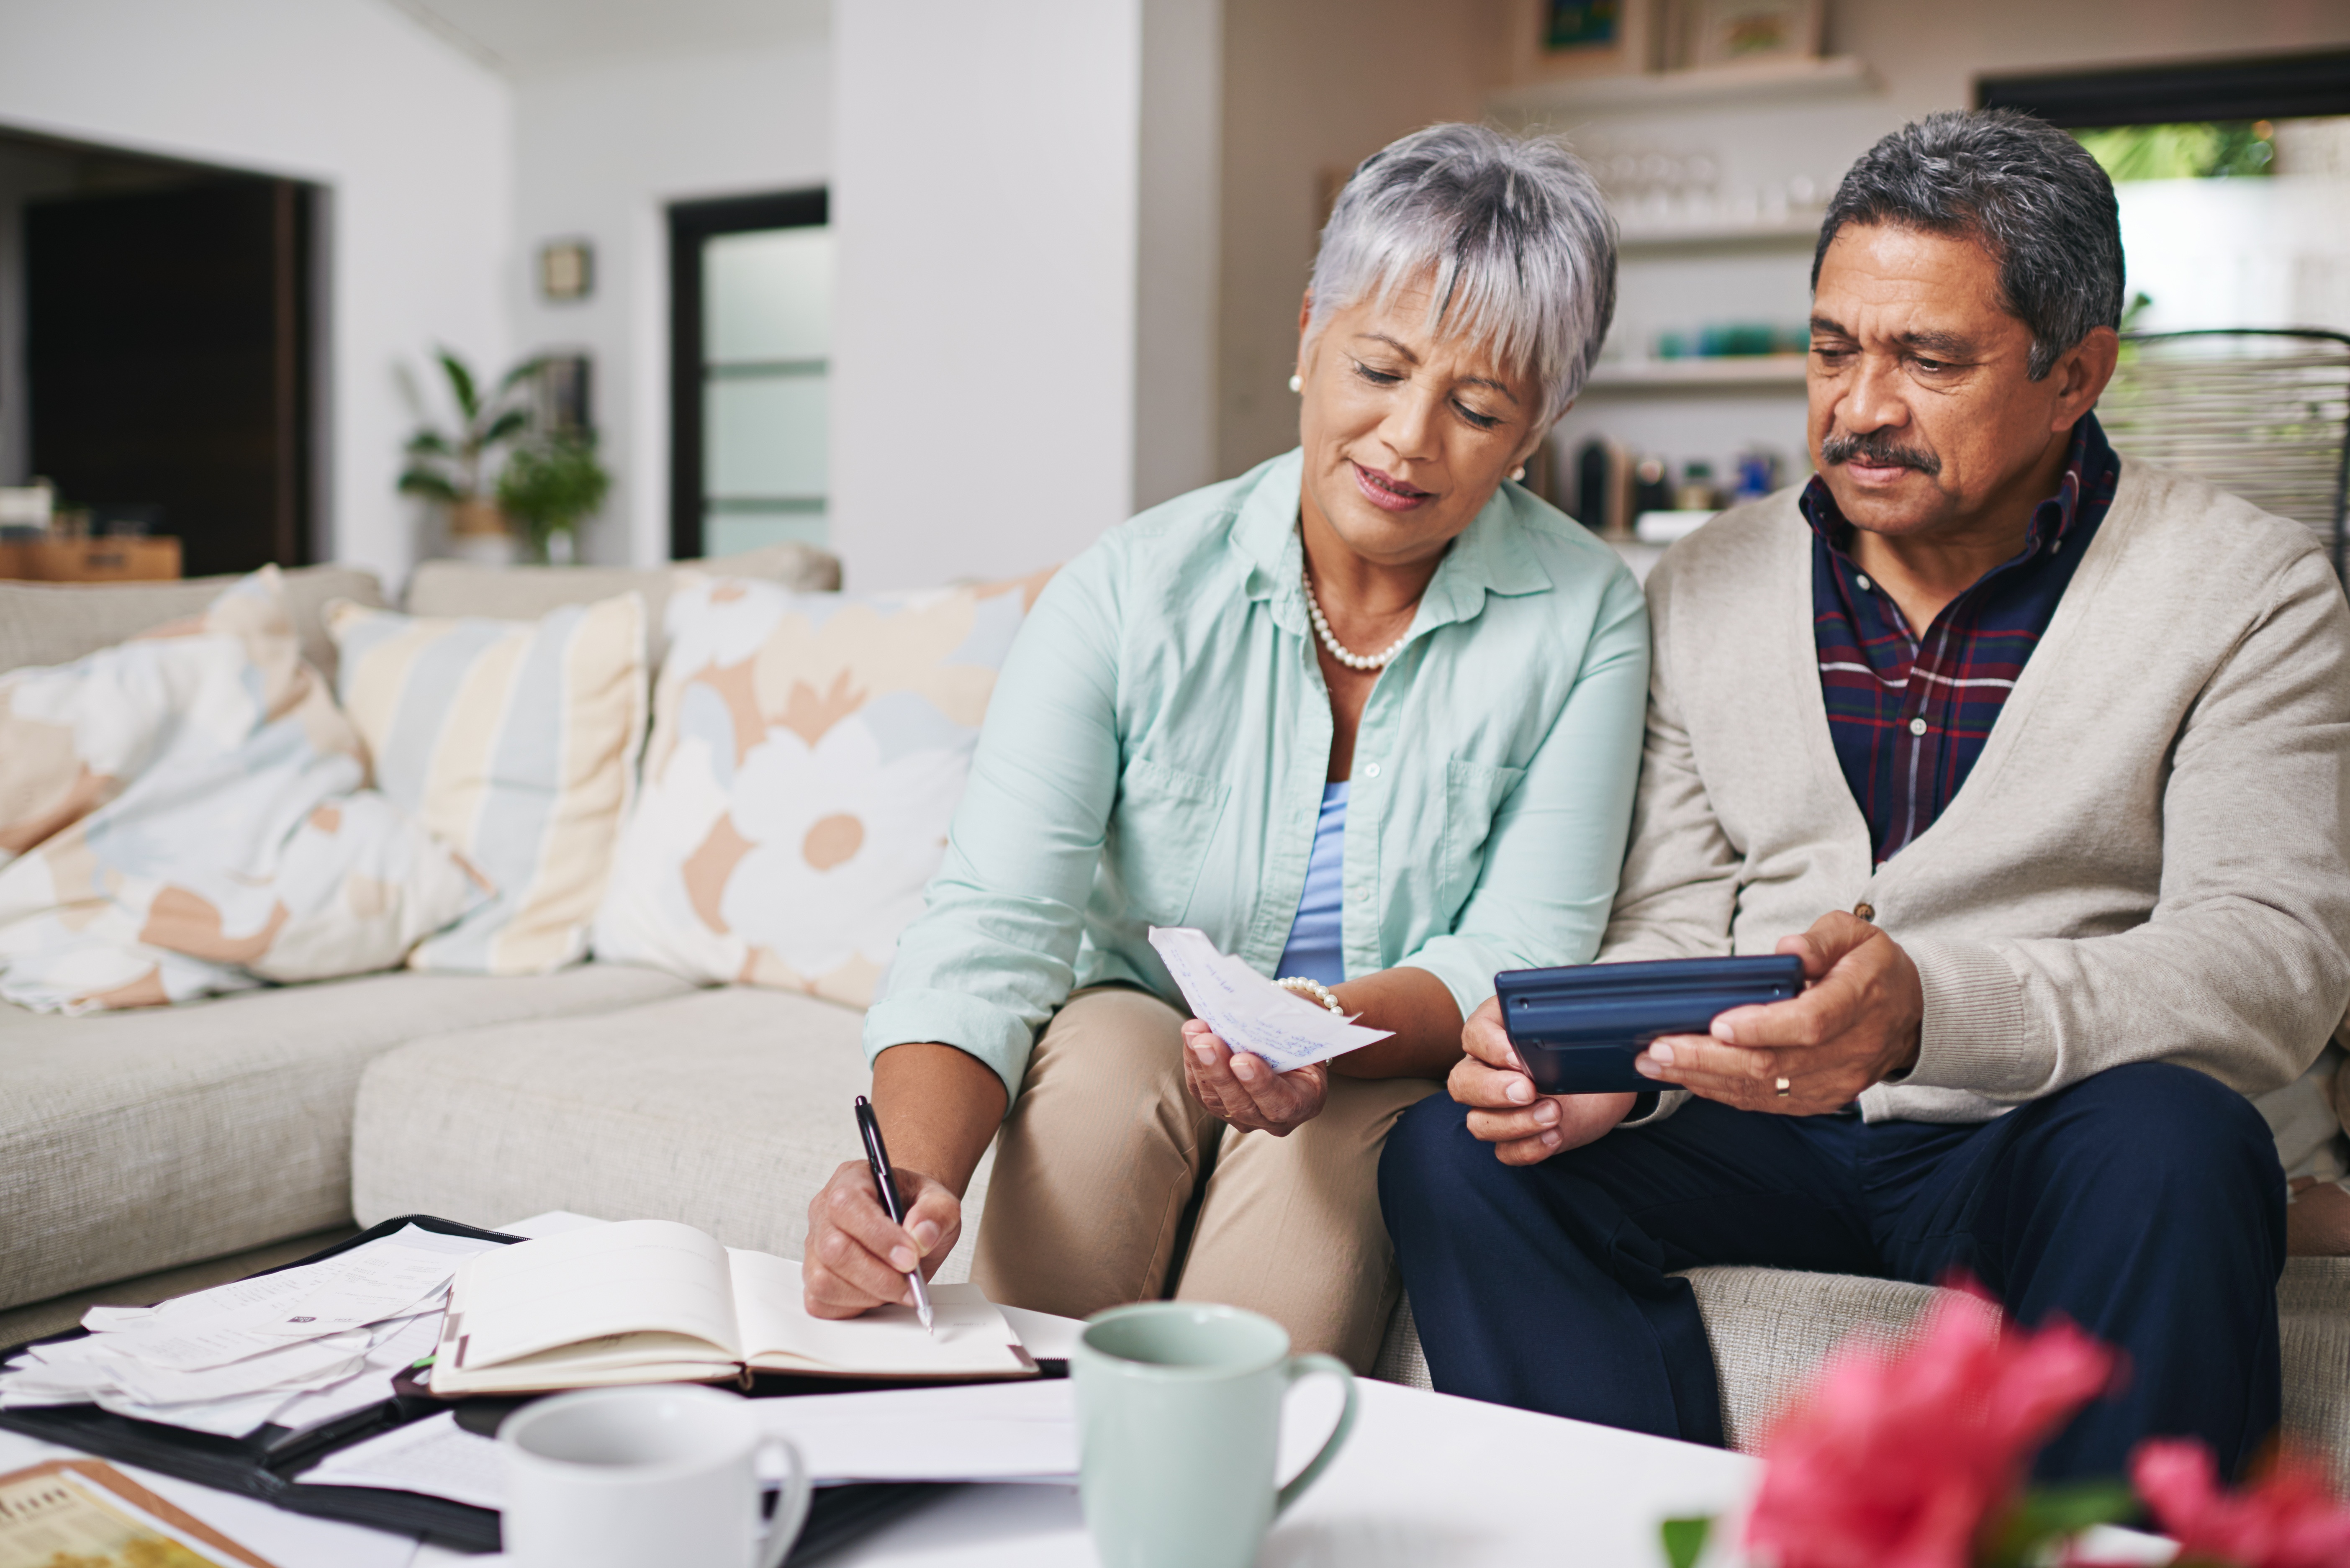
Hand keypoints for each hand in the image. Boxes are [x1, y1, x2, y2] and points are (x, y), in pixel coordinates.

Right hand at [803, 1158, 960, 1318]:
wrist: (909, 1220)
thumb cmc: (917, 1208)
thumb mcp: (940, 1201)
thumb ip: (937, 1213)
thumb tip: (921, 1238)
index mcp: (850, 1180)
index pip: (847, 1205)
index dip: (878, 1236)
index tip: (910, 1258)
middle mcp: (823, 1212)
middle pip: (833, 1249)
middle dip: (878, 1275)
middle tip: (911, 1282)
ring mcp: (813, 1246)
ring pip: (824, 1280)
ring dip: (868, 1293)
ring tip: (898, 1287)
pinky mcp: (813, 1277)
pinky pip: (821, 1302)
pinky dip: (853, 1306)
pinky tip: (878, 1294)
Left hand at [1182, 1019, 1327, 1134]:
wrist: (1291, 1040)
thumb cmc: (1302, 1032)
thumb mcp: (1306, 1032)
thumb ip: (1289, 1030)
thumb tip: (1257, 1010)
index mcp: (1305, 1102)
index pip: (1280, 1103)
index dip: (1260, 1084)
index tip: (1243, 1059)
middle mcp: (1274, 1118)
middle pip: (1241, 1104)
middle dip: (1220, 1071)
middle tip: (1206, 1042)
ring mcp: (1245, 1116)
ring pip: (1214, 1099)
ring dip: (1200, 1063)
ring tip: (1193, 1033)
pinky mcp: (1219, 1107)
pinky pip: (1200, 1090)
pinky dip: (1193, 1062)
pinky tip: (1190, 1038)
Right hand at [1449, 996, 1633, 1163]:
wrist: (1604, 1083)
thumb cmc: (1582, 1046)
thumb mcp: (1576, 1025)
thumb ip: (1565, 1017)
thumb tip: (1574, 1021)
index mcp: (1495, 1031)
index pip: (1474, 1035)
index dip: (1490, 1047)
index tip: (1518, 1056)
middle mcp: (1486, 1070)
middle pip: (1463, 1083)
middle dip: (1492, 1090)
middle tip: (1529, 1090)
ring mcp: (1496, 1108)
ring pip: (1478, 1122)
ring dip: (1514, 1123)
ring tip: (1554, 1113)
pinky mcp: (1514, 1137)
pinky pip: (1504, 1151)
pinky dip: (1527, 1147)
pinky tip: (1555, 1136)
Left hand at [1634, 911, 1922, 1113]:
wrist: (1908, 1015)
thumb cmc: (1870, 967)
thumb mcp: (1854, 934)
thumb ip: (1821, 938)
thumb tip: (1787, 951)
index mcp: (1859, 1000)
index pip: (1809, 1023)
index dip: (1761, 1027)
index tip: (1716, 1024)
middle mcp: (1850, 1049)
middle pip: (1775, 1064)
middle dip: (1708, 1058)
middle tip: (1657, 1049)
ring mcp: (1837, 1081)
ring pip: (1765, 1090)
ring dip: (1705, 1079)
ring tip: (1656, 1064)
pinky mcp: (1822, 1099)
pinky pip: (1768, 1102)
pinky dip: (1724, 1092)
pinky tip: (1689, 1077)